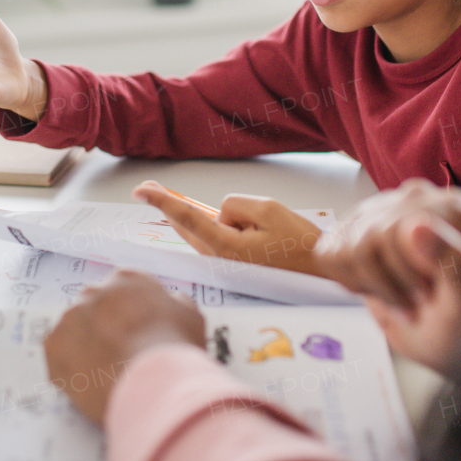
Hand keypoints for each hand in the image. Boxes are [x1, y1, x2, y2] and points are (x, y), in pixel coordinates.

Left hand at [44, 270, 205, 424]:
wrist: (151, 380)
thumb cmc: (174, 346)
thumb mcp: (189, 315)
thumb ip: (173, 303)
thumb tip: (168, 303)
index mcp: (126, 279)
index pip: (121, 291)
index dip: (128, 314)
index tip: (134, 332)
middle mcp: (93, 291)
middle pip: (94, 308)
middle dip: (103, 328)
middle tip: (118, 354)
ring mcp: (70, 318)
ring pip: (74, 331)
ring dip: (84, 346)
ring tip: (103, 372)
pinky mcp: (53, 346)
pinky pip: (57, 355)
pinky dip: (69, 367)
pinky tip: (89, 381)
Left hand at [134, 181, 323, 276]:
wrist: (320, 274)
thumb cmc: (300, 244)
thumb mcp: (268, 209)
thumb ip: (236, 205)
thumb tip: (221, 213)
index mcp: (225, 246)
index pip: (186, 216)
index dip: (161, 200)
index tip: (140, 189)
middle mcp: (219, 258)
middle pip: (186, 224)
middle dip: (170, 205)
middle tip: (148, 186)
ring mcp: (224, 264)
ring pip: (200, 230)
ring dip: (197, 216)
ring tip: (214, 211)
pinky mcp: (232, 265)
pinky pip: (213, 238)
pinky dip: (211, 226)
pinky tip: (228, 224)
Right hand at [314, 178, 460, 370]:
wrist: (451, 336)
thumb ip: (452, 259)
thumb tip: (417, 226)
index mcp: (448, 207)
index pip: (397, 229)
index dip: (404, 272)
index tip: (427, 294)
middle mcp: (413, 200)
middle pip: (368, 239)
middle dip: (389, 284)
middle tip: (416, 301)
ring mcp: (380, 212)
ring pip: (345, 249)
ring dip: (370, 286)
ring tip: (400, 298)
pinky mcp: (355, 231)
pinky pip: (328, 253)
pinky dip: (348, 281)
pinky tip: (377, 288)